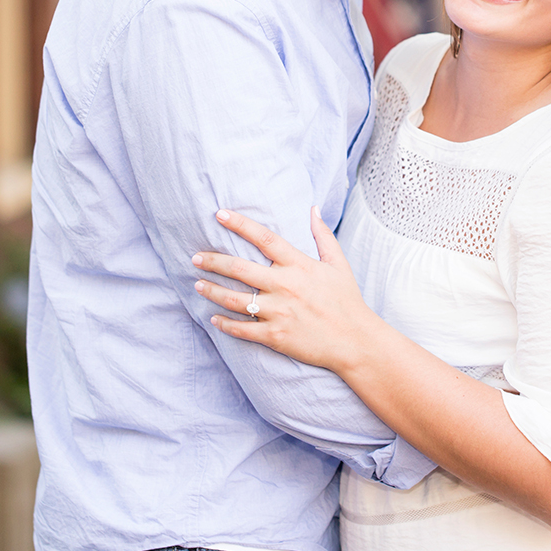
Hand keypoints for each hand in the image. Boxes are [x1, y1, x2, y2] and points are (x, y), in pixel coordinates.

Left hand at [193, 207, 379, 373]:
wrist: (355, 341)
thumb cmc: (347, 300)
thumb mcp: (338, 263)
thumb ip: (322, 235)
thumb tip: (312, 209)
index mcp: (299, 265)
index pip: (264, 238)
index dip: (240, 224)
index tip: (219, 214)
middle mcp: (286, 286)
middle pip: (240, 269)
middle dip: (213, 261)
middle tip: (195, 257)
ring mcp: (279, 312)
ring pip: (235, 300)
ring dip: (213, 292)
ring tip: (198, 285)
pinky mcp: (276, 336)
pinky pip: (243, 330)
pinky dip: (225, 324)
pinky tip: (213, 318)